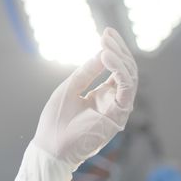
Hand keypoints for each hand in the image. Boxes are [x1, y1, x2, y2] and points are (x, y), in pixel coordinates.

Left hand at [33, 27, 137, 166]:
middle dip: (118, 50)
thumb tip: (102, 52)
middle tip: (107, 34)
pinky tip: (107, 57)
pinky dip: (119, 71)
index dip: (113, 50)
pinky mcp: (118, 116)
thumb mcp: (70, 88)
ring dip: (119, 58)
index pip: (116, 70)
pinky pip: (126, 89)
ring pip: (129, 78)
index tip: (106, 33)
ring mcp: (117, 109)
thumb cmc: (56, 121)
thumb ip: (87, 72)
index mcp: (102, 96)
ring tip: (106, 45)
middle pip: (126, 71)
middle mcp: (113, 102)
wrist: (50, 146)